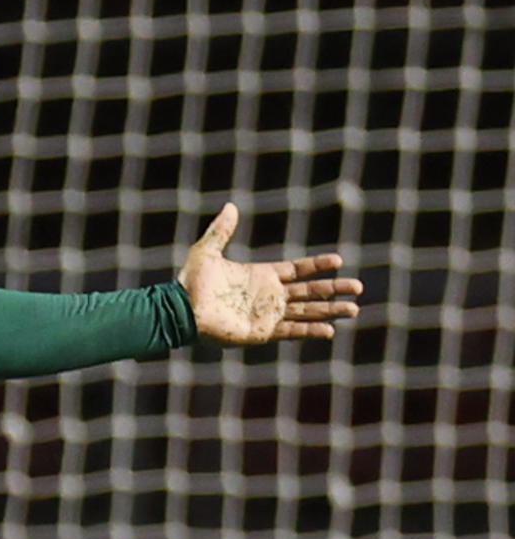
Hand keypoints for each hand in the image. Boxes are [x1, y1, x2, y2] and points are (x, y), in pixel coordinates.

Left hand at [176, 203, 361, 343]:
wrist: (180, 309)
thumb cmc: (191, 283)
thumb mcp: (207, 251)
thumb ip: (221, 230)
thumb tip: (230, 206)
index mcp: (262, 276)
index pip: (298, 270)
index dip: (318, 265)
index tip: (339, 260)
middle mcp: (269, 296)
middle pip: (310, 292)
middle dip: (334, 289)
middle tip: (358, 288)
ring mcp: (267, 315)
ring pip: (307, 312)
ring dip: (330, 311)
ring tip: (353, 309)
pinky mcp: (261, 332)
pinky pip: (291, 331)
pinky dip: (309, 331)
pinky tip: (329, 330)